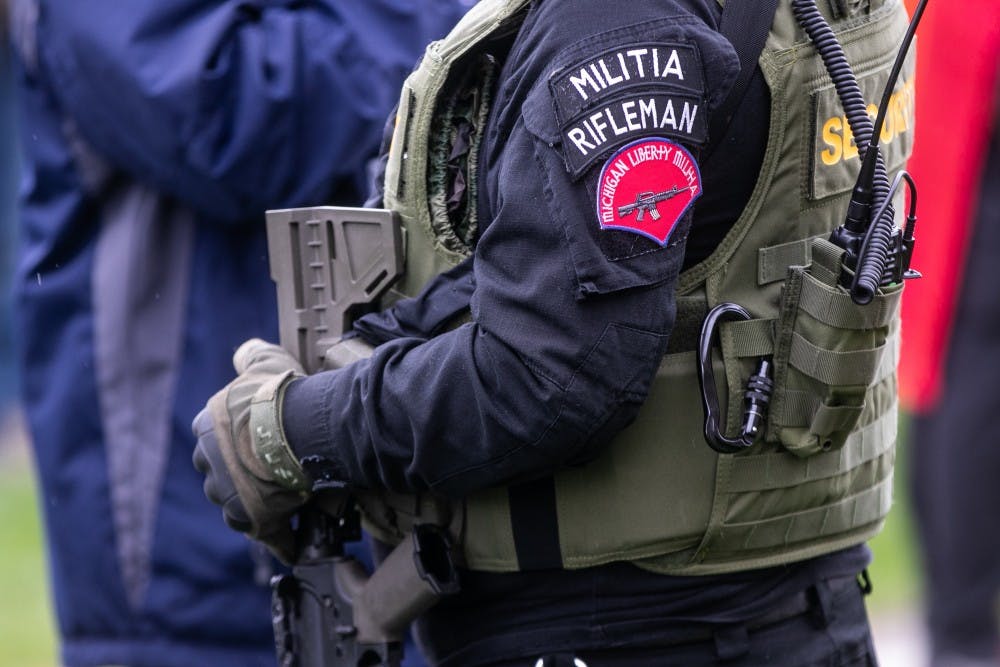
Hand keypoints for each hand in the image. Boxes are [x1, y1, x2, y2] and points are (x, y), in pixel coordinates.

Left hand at [192, 338, 309, 562]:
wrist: (297, 427)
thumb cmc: (280, 394)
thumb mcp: (264, 362)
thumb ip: (251, 356)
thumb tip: (244, 353)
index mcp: (206, 428)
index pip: (212, 442)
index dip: (237, 444)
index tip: (258, 443)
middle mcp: (209, 464)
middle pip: (222, 478)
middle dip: (242, 478)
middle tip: (275, 472)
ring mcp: (228, 496)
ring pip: (241, 509)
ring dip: (261, 507)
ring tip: (291, 503)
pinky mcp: (254, 520)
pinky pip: (272, 536)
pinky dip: (285, 540)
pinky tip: (299, 544)